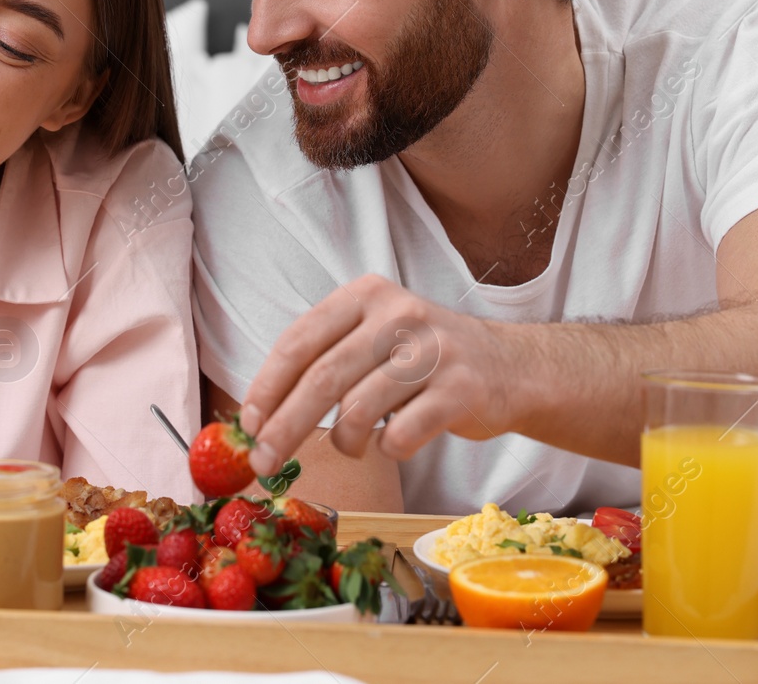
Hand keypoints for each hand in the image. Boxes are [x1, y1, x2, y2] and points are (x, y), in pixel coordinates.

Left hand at [238, 275, 508, 475]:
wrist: (510, 367)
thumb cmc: (423, 359)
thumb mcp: (374, 336)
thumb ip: (324, 359)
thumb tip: (259, 415)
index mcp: (366, 295)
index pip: (299, 341)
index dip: (267, 386)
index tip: (247, 424)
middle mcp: (399, 314)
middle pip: (322, 379)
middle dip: (284, 427)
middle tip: (263, 462)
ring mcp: (433, 350)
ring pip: (358, 410)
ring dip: (343, 441)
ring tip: (353, 445)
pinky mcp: (461, 390)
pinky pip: (401, 434)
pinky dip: (388, 449)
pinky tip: (395, 441)